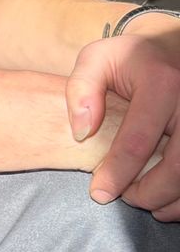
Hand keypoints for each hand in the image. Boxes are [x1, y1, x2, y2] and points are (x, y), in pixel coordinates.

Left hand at [66, 22, 179, 216]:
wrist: (170, 48)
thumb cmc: (128, 60)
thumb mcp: (97, 59)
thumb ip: (81, 89)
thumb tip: (81, 131)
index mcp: (161, 84)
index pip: (138, 140)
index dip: (117, 173)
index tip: (99, 192)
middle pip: (177, 165)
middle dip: (150, 192)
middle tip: (127, 199)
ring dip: (172, 199)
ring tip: (148, 203)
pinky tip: (168, 200)